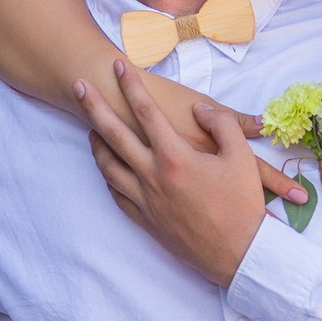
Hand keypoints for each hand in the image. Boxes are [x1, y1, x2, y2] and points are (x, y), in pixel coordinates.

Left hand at [75, 60, 270, 286]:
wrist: (240, 255)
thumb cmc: (243, 205)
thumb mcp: (241, 157)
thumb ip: (221, 124)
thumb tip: (200, 111)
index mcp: (175, 157)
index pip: (146, 112)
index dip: (131, 85)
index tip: (118, 65)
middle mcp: (152, 176)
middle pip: (114, 134)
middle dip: (94, 106)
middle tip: (78, 84)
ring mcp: (146, 200)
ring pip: (109, 167)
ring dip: (96, 144)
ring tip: (90, 128)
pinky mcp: (146, 221)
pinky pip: (118, 195)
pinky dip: (109, 178)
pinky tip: (109, 170)